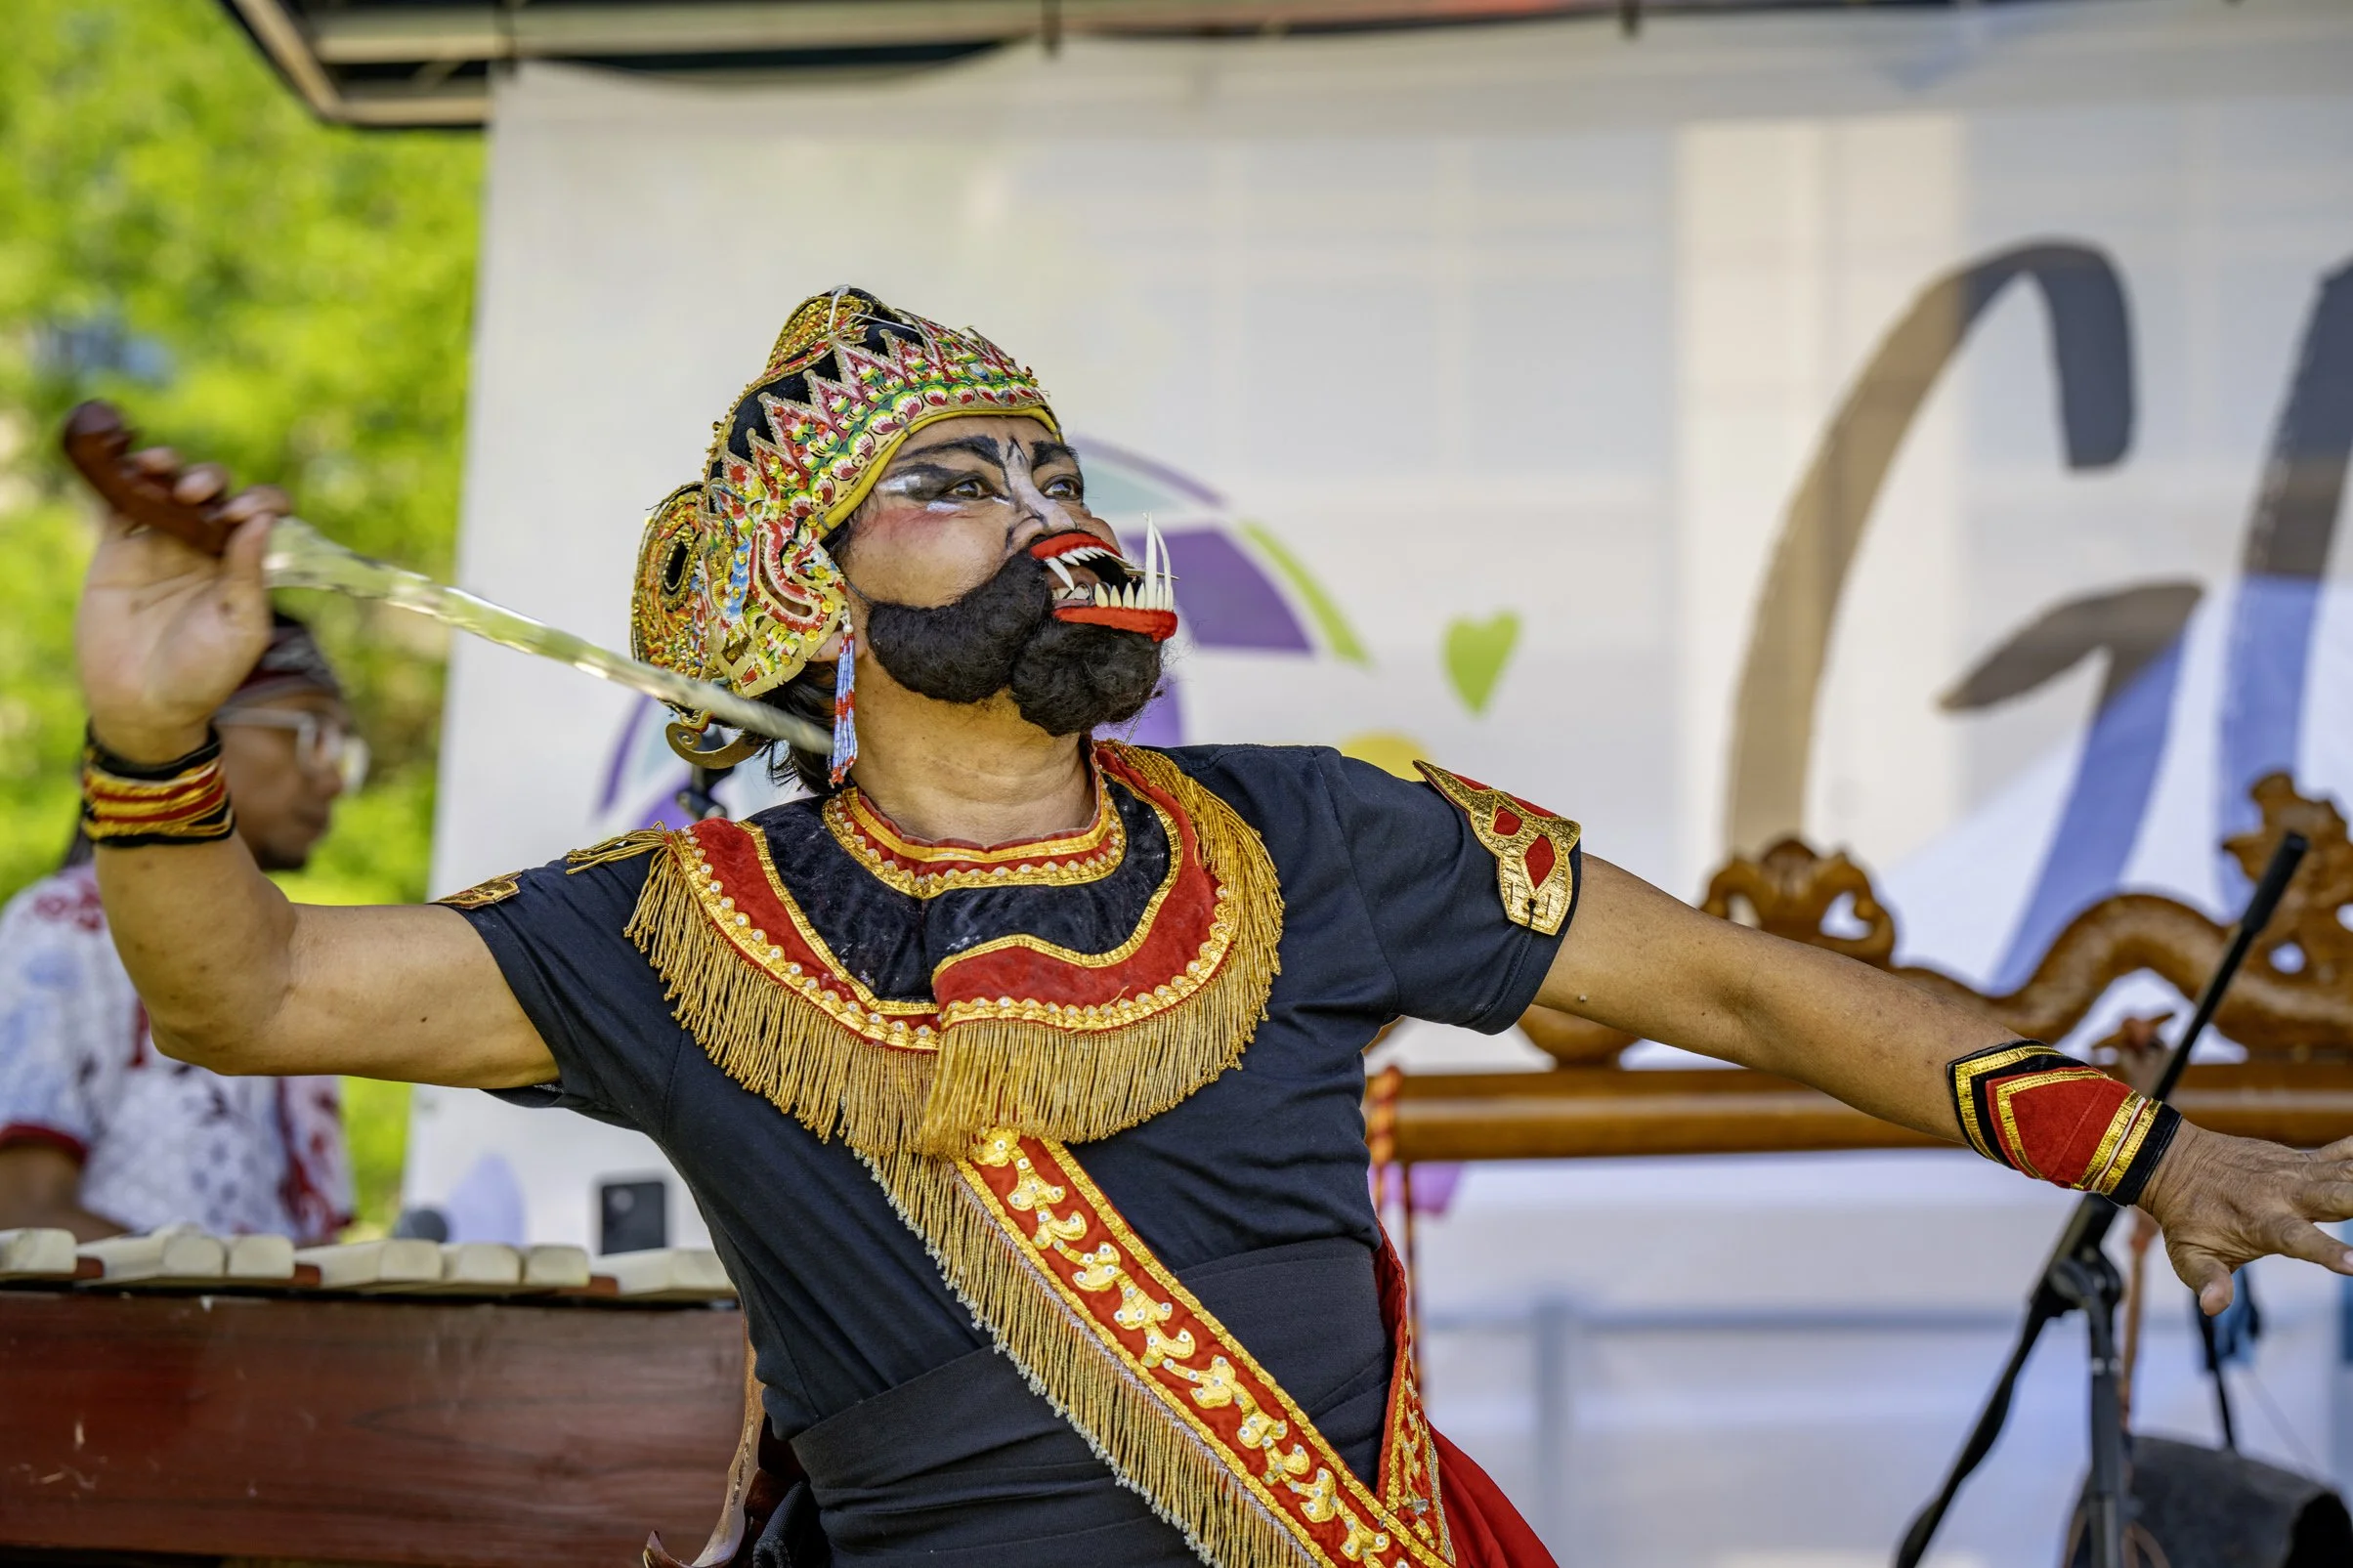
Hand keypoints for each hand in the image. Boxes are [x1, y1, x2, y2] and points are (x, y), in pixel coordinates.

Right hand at [74, 450, 286, 761]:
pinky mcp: (119, 548)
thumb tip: (264, 520)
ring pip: (169, 488)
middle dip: (210, 481)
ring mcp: (162, 544)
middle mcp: (207, 548)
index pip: (263, 516)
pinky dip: (124, 477)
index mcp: (246, 565)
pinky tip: (130, 464)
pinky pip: (121, 502)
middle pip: (215, 493)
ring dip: (170, 468)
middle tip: (196, 494)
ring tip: (161, 467)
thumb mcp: (242, 628)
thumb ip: (251, 575)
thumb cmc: (204, 674)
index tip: (242, 513)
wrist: (142, 702)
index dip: (259, 502)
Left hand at [2138, 1121, 2352, 1313]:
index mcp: (2263, 1222)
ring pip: (2348, 1173)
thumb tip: (2212, 1307)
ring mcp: (2296, 1173)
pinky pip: (2342, 1152)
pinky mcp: (2302, 1159)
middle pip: (2338, 1197)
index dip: (2330, 1252)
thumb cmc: (2186, 1217)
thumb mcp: (2188, 1255)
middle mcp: (2285, 1194)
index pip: (2301, 1240)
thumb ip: (2207, 1280)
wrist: (2174, 1161)